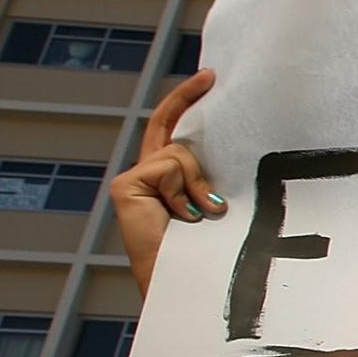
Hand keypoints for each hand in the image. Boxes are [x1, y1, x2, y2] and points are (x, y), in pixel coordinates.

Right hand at [109, 68, 222, 294]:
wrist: (189, 281)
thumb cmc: (209, 249)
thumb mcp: (215, 202)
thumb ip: (212, 176)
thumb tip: (231, 152)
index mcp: (171, 178)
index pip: (174, 130)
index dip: (186, 101)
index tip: (208, 77)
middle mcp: (147, 174)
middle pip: (169, 127)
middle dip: (188, 97)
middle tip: (211, 75)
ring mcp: (133, 178)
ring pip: (179, 154)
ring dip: (199, 182)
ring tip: (204, 213)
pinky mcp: (126, 185)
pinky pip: (169, 169)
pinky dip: (184, 191)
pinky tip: (185, 216)